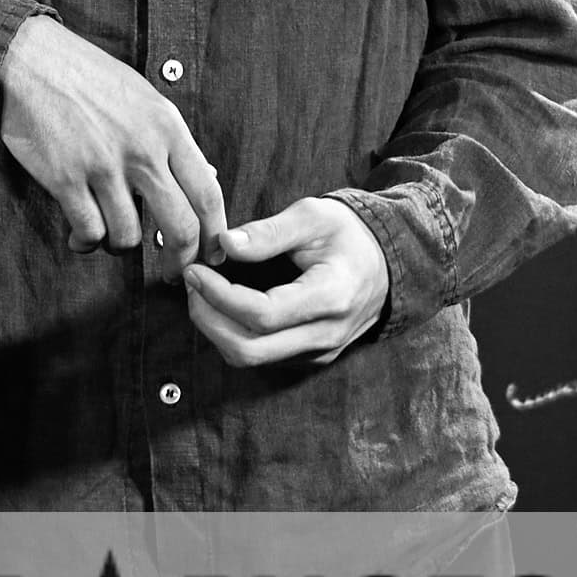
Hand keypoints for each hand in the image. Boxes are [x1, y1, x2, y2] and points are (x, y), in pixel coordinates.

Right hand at [0, 14, 227, 268]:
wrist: (29, 60)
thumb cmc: (87, 76)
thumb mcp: (143, 97)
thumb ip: (172, 139)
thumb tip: (204, 176)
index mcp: (168, 126)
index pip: (208, 193)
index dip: (215, 233)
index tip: (212, 252)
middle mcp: (143, 149)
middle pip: (180, 226)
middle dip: (180, 260)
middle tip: (172, 272)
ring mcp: (104, 166)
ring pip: (130, 237)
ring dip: (120, 246)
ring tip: (109, 235)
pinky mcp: (67, 179)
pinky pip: (89, 233)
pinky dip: (86, 243)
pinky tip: (79, 237)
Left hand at [182, 196, 389, 366]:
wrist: (385, 261)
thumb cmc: (349, 234)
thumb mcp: (313, 216)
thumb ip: (268, 232)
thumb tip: (223, 243)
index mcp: (330, 297)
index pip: (262, 313)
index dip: (220, 295)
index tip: (196, 270)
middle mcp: (325, 334)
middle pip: (250, 349)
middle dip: (208, 320)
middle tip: (191, 283)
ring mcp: (318, 351)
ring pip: (252, 359)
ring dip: (216, 329)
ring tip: (201, 291)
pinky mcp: (310, 356)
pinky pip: (262, 356)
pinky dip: (233, 335)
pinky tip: (223, 305)